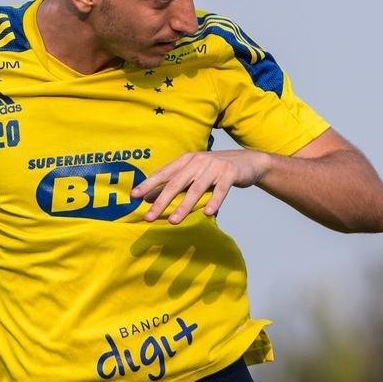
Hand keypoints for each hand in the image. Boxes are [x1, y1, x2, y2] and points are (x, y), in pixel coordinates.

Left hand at [132, 150, 270, 224]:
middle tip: (149, 217)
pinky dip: (214, 201)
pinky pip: (221, 190)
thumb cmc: (214, 170)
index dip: (148, 184)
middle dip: (161, 201)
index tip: (134, 196)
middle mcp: (198, 161)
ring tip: (173, 221)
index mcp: (186, 160)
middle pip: (176, 183)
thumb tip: (149, 198)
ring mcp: (214, 167)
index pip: (163, 173)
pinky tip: (208, 213)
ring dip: (184, 206)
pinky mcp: (230, 173)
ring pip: (196, 189)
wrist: (248, 161)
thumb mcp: (193, 174)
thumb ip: (174, 184)